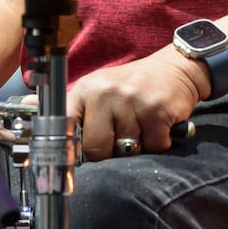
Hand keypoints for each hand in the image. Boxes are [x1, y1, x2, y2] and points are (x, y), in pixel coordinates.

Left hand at [65, 47, 203, 160]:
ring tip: (141, 127)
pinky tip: (157, 127)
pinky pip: (153, 147)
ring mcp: (131, 100)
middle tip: (120, 139)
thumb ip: (79, 114)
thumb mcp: (99, 91)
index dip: (68, 149)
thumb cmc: (132, 87)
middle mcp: (105, 92)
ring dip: (137, 149)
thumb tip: (52, 132)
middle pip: (95, 149)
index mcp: (86, 90)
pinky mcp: (157, 110)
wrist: (174, 69)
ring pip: (127, 152)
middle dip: (109, 153)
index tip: (75, 159)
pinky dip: (158, 143)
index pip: (65, 126)